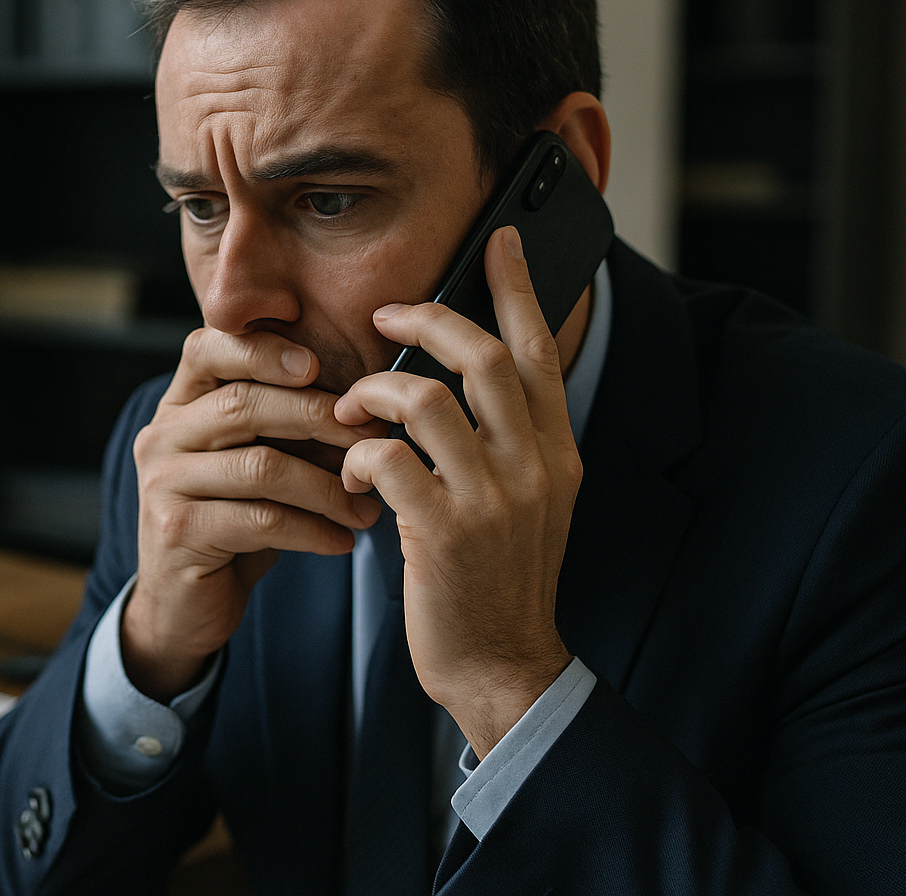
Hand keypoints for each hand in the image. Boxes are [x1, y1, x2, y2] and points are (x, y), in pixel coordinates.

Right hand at [123, 328, 384, 701]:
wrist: (183, 605)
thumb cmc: (232, 522)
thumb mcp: (252, 463)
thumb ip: (284, 427)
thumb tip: (367, 403)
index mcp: (179, 406)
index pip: (208, 348)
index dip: (261, 347)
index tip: (317, 363)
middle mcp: (162, 436)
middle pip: (245, 404)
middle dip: (319, 418)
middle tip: (374, 441)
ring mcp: (163, 484)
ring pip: (260, 466)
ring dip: (327, 487)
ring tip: (366, 507)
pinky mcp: (178, 532)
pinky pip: (261, 520)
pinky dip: (313, 530)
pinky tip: (342, 540)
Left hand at [335, 226, 581, 757]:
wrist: (503, 664)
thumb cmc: (498, 579)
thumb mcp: (529, 502)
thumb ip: (509, 443)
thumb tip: (465, 381)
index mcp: (556, 452)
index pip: (540, 350)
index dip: (516, 289)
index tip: (496, 240)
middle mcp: (534, 465)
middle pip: (484, 356)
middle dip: (426, 319)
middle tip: (385, 314)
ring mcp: (491, 498)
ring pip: (424, 398)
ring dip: (373, 392)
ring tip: (351, 410)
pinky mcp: (443, 532)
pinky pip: (386, 459)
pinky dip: (356, 456)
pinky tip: (350, 475)